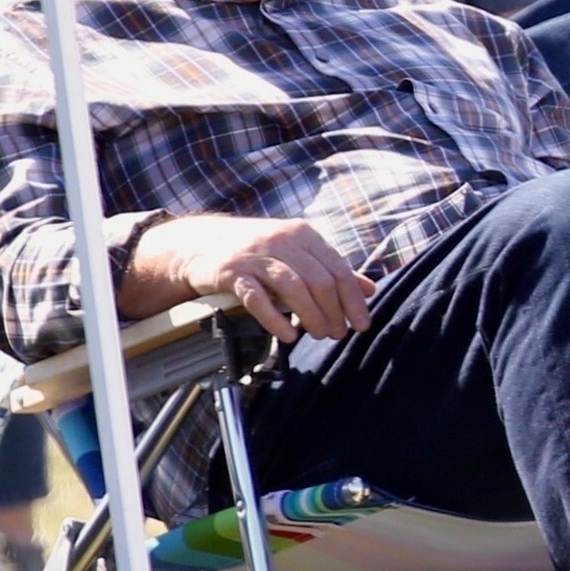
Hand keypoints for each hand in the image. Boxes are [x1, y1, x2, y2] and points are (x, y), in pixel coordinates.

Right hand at [130, 214, 375, 343]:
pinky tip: (287, 335)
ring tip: (320, 335)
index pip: (338, 269)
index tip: (362, 324)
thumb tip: (369, 289)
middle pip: (319, 280)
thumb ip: (331, 270)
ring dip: (311, 316)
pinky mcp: (231, 272)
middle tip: (338, 333)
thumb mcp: (297, 253)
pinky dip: (275, 319)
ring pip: (293, 288)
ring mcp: (255, 255)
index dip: (353, 300)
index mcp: (303, 235)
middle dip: (334, 312)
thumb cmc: (257, 252)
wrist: (200, 243)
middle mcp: (281, 240)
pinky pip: (257, 298)